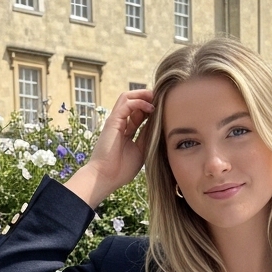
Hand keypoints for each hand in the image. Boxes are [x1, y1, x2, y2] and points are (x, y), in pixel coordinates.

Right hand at [65, 90, 154, 209]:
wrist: (106, 177)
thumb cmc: (122, 169)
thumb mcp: (141, 150)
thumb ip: (147, 136)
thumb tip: (158, 123)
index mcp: (125, 131)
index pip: (138, 113)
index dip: (150, 108)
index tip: (164, 108)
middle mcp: (119, 124)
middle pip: (132, 102)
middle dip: (147, 97)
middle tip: (161, 98)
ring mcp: (115, 121)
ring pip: (127, 98)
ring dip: (142, 95)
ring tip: (156, 97)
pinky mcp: (112, 121)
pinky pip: (125, 104)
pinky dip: (139, 102)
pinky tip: (150, 108)